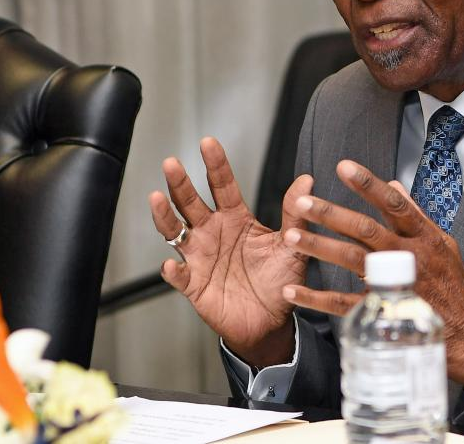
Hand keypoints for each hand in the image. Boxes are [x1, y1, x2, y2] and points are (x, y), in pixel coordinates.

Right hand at [149, 137, 311, 366]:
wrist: (271, 321)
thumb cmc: (280, 280)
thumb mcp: (292, 245)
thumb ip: (296, 213)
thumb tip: (307, 180)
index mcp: (236, 218)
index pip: (222, 185)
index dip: (215, 164)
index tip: (208, 142)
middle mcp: (213, 232)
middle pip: (191, 202)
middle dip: (180, 183)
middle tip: (171, 163)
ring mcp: (200, 257)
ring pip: (175, 232)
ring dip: (164, 216)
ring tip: (157, 198)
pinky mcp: (194, 285)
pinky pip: (179, 277)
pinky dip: (173, 271)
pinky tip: (170, 265)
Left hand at [280, 160, 463, 390]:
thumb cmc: (454, 286)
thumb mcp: (444, 243)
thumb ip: (416, 214)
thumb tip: (394, 184)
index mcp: (424, 237)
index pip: (394, 203)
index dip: (368, 184)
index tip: (344, 167)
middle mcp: (409, 257)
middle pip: (365, 229)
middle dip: (332, 214)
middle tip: (303, 202)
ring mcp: (395, 285)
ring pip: (351, 260)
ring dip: (319, 247)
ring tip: (291, 237)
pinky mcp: (383, 313)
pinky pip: (344, 304)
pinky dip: (317, 298)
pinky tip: (294, 290)